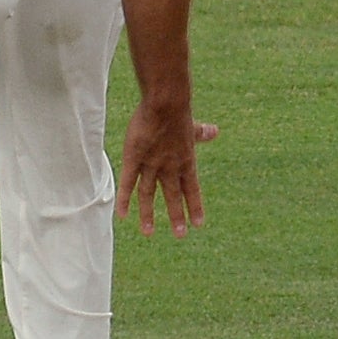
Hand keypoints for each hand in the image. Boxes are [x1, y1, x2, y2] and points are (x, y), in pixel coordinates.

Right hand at [117, 99, 219, 236]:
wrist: (165, 103)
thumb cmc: (178, 112)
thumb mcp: (192, 126)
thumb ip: (201, 133)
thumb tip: (215, 131)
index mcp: (186, 161)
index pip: (192, 189)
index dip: (195, 206)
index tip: (198, 224)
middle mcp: (170, 167)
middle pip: (173, 196)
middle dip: (176, 216)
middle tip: (180, 235)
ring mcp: (152, 164)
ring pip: (149, 194)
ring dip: (149, 214)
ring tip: (148, 233)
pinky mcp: (134, 158)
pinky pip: (128, 183)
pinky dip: (124, 199)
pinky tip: (122, 215)